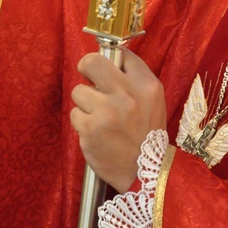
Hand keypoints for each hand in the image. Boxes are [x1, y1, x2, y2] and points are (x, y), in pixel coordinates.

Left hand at [70, 50, 165, 191]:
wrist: (147, 173)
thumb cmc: (146, 133)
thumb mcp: (152, 101)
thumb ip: (133, 79)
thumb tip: (108, 59)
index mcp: (146, 85)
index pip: (121, 54)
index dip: (110, 60)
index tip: (107, 69)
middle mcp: (127, 95)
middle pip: (91, 62)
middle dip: (86, 68)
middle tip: (89, 78)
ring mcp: (106, 112)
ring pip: (78, 90)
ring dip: (85, 102)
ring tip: (99, 116)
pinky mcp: (90, 129)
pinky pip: (75, 114)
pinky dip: (82, 122)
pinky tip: (96, 132)